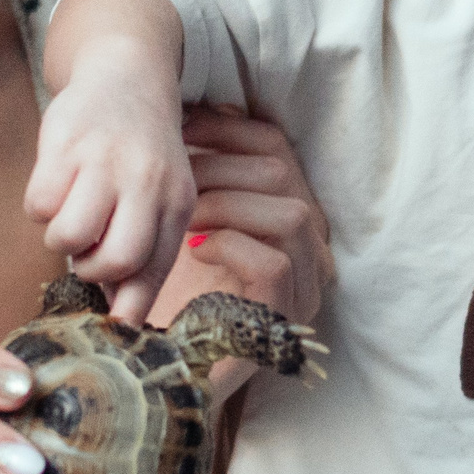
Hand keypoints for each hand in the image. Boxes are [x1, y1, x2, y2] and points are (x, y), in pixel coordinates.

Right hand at [26, 34, 197, 315]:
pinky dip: (39, 206)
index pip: (154, 272)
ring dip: (60, 239)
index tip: (111, 329)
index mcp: (177, 203)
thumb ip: (145, 250)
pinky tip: (56, 186)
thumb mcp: (159, 196)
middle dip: (91, 271)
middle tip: (86, 254)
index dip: (129, 310)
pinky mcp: (66, 143)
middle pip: (117, 261)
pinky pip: (39, 204)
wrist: (126, 74)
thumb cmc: (140, 152)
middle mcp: (148, 183)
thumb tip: (121, 320)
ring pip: (70, 236)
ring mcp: (106, 162)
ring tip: (70, 215)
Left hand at [143, 105, 333, 329]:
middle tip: (170, 175)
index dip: (228, 127)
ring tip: (181, 214)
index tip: (179, 126)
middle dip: (220, 166)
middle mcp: (310, 245)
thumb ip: (198, 172)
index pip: (275, 147)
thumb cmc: (167, 291)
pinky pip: (276, 265)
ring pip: (293, 215)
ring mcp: (306, 285)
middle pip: (285, 174)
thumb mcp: (181, 218)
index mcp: (288, 212)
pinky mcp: (286, 319)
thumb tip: (199, 105)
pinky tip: (195, 249)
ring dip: (227, 204)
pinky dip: (232, 246)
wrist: (163, 368)